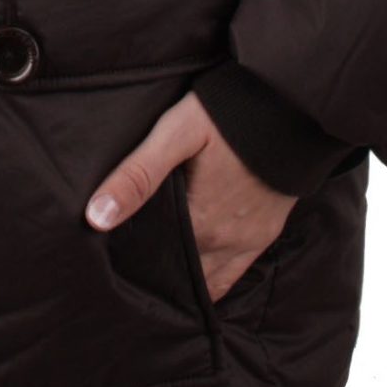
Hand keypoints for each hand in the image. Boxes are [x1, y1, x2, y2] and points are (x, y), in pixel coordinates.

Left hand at [83, 88, 294, 301]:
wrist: (290, 105)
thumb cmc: (227, 114)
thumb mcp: (175, 134)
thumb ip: (138, 176)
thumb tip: (96, 218)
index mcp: (198, 224)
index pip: (155, 259)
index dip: (132, 261)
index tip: (112, 264)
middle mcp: (223, 242)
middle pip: (180, 270)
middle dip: (155, 272)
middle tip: (126, 272)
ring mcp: (247, 240)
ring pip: (206, 277)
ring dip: (184, 279)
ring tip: (156, 277)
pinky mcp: (265, 232)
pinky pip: (234, 273)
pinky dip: (213, 281)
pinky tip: (195, 276)